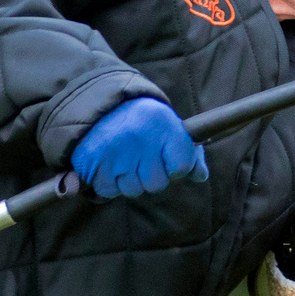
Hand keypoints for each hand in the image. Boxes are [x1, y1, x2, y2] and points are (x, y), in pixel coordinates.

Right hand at [72, 98, 207, 197]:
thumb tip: (201, 176)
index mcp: (163, 124)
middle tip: (140, 158)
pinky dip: (109, 183)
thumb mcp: (169, 127)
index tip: (166, 158)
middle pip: (157, 184)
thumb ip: (190, 153)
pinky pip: (109, 190)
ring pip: (133, 190)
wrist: (99, 105)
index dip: (176, 168)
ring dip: (129, 181)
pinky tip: (109, 164)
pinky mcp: (93, 162)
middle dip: (150, 177)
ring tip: (123, 159)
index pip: (182, 166)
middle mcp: (140, 137)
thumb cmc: (142, 121)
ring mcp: (116, 151)